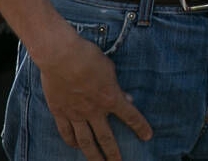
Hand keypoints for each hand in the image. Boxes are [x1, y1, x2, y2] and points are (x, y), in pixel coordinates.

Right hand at [33, 30, 150, 160]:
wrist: (61, 56)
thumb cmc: (88, 57)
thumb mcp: (110, 69)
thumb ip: (117, 87)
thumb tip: (127, 99)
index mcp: (111, 98)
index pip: (130, 116)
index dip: (141, 127)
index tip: (147, 136)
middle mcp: (94, 110)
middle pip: (106, 137)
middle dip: (114, 153)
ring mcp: (76, 113)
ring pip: (85, 141)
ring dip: (93, 154)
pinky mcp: (60, 112)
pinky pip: (66, 132)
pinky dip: (71, 142)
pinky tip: (76, 147)